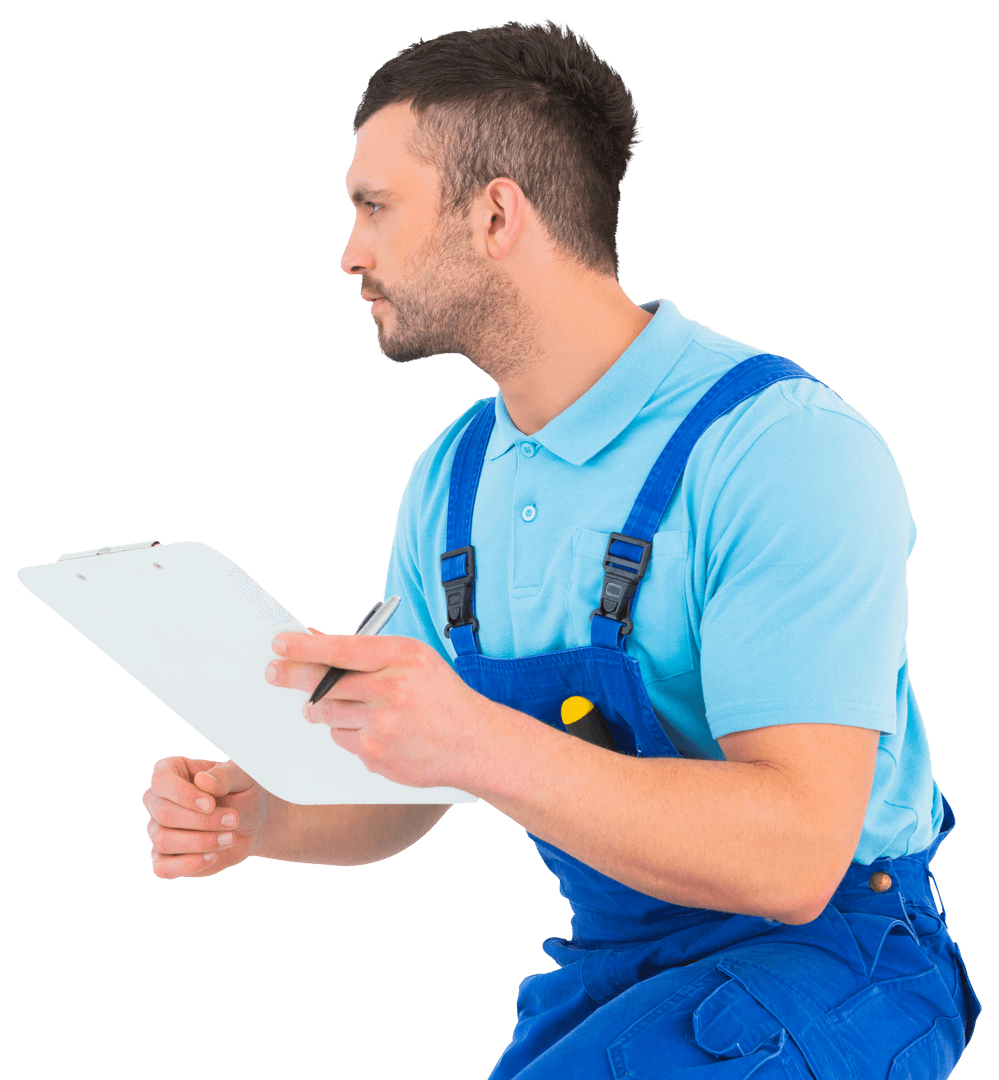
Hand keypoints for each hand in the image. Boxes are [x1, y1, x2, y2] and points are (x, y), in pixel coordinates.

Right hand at [142, 756, 272, 878]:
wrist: (253, 822)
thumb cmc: (243, 793)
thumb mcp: (243, 777)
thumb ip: (225, 775)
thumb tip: (202, 781)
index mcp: (172, 772)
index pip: (161, 781)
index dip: (184, 795)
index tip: (211, 804)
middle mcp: (159, 801)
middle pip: (164, 814)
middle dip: (202, 821)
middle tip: (233, 820)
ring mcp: (159, 830)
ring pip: (163, 841)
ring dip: (201, 842)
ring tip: (230, 837)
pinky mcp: (166, 858)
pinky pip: (162, 867)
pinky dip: (187, 865)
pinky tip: (213, 856)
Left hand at [265, 630, 493, 789]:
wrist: (473, 742)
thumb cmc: (441, 695)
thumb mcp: (413, 659)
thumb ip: (368, 651)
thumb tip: (317, 640)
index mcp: (403, 658)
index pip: (342, 649)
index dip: (305, 647)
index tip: (280, 643)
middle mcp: (392, 691)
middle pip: (324, 683)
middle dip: (294, 676)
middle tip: (273, 672)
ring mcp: (383, 727)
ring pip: (327, 714)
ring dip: (324, 708)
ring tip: (348, 704)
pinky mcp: (376, 756)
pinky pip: (341, 740)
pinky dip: (348, 732)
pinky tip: (376, 730)